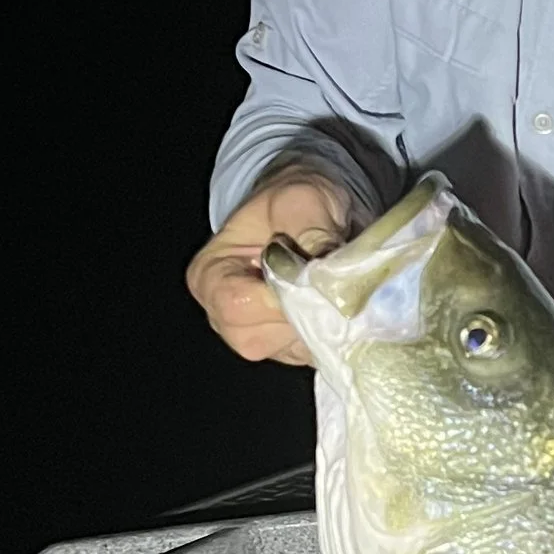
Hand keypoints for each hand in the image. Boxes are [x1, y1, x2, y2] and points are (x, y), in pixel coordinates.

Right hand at [186, 171, 355, 365]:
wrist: (308, 211)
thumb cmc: (292, 201)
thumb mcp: (301, 199)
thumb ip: (311, 231)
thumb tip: (328, 270)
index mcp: (210, 276)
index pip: (238, 305)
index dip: (281, 295)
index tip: (315, 270)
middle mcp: (223, 316)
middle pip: (262, 336)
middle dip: (305, 311)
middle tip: (335, 279)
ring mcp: (258, 336)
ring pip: (292, 349)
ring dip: (325, 322)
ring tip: (339, 287)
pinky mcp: (289, 347)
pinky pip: (313, 354)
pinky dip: (336, 333)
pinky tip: (343, 305)